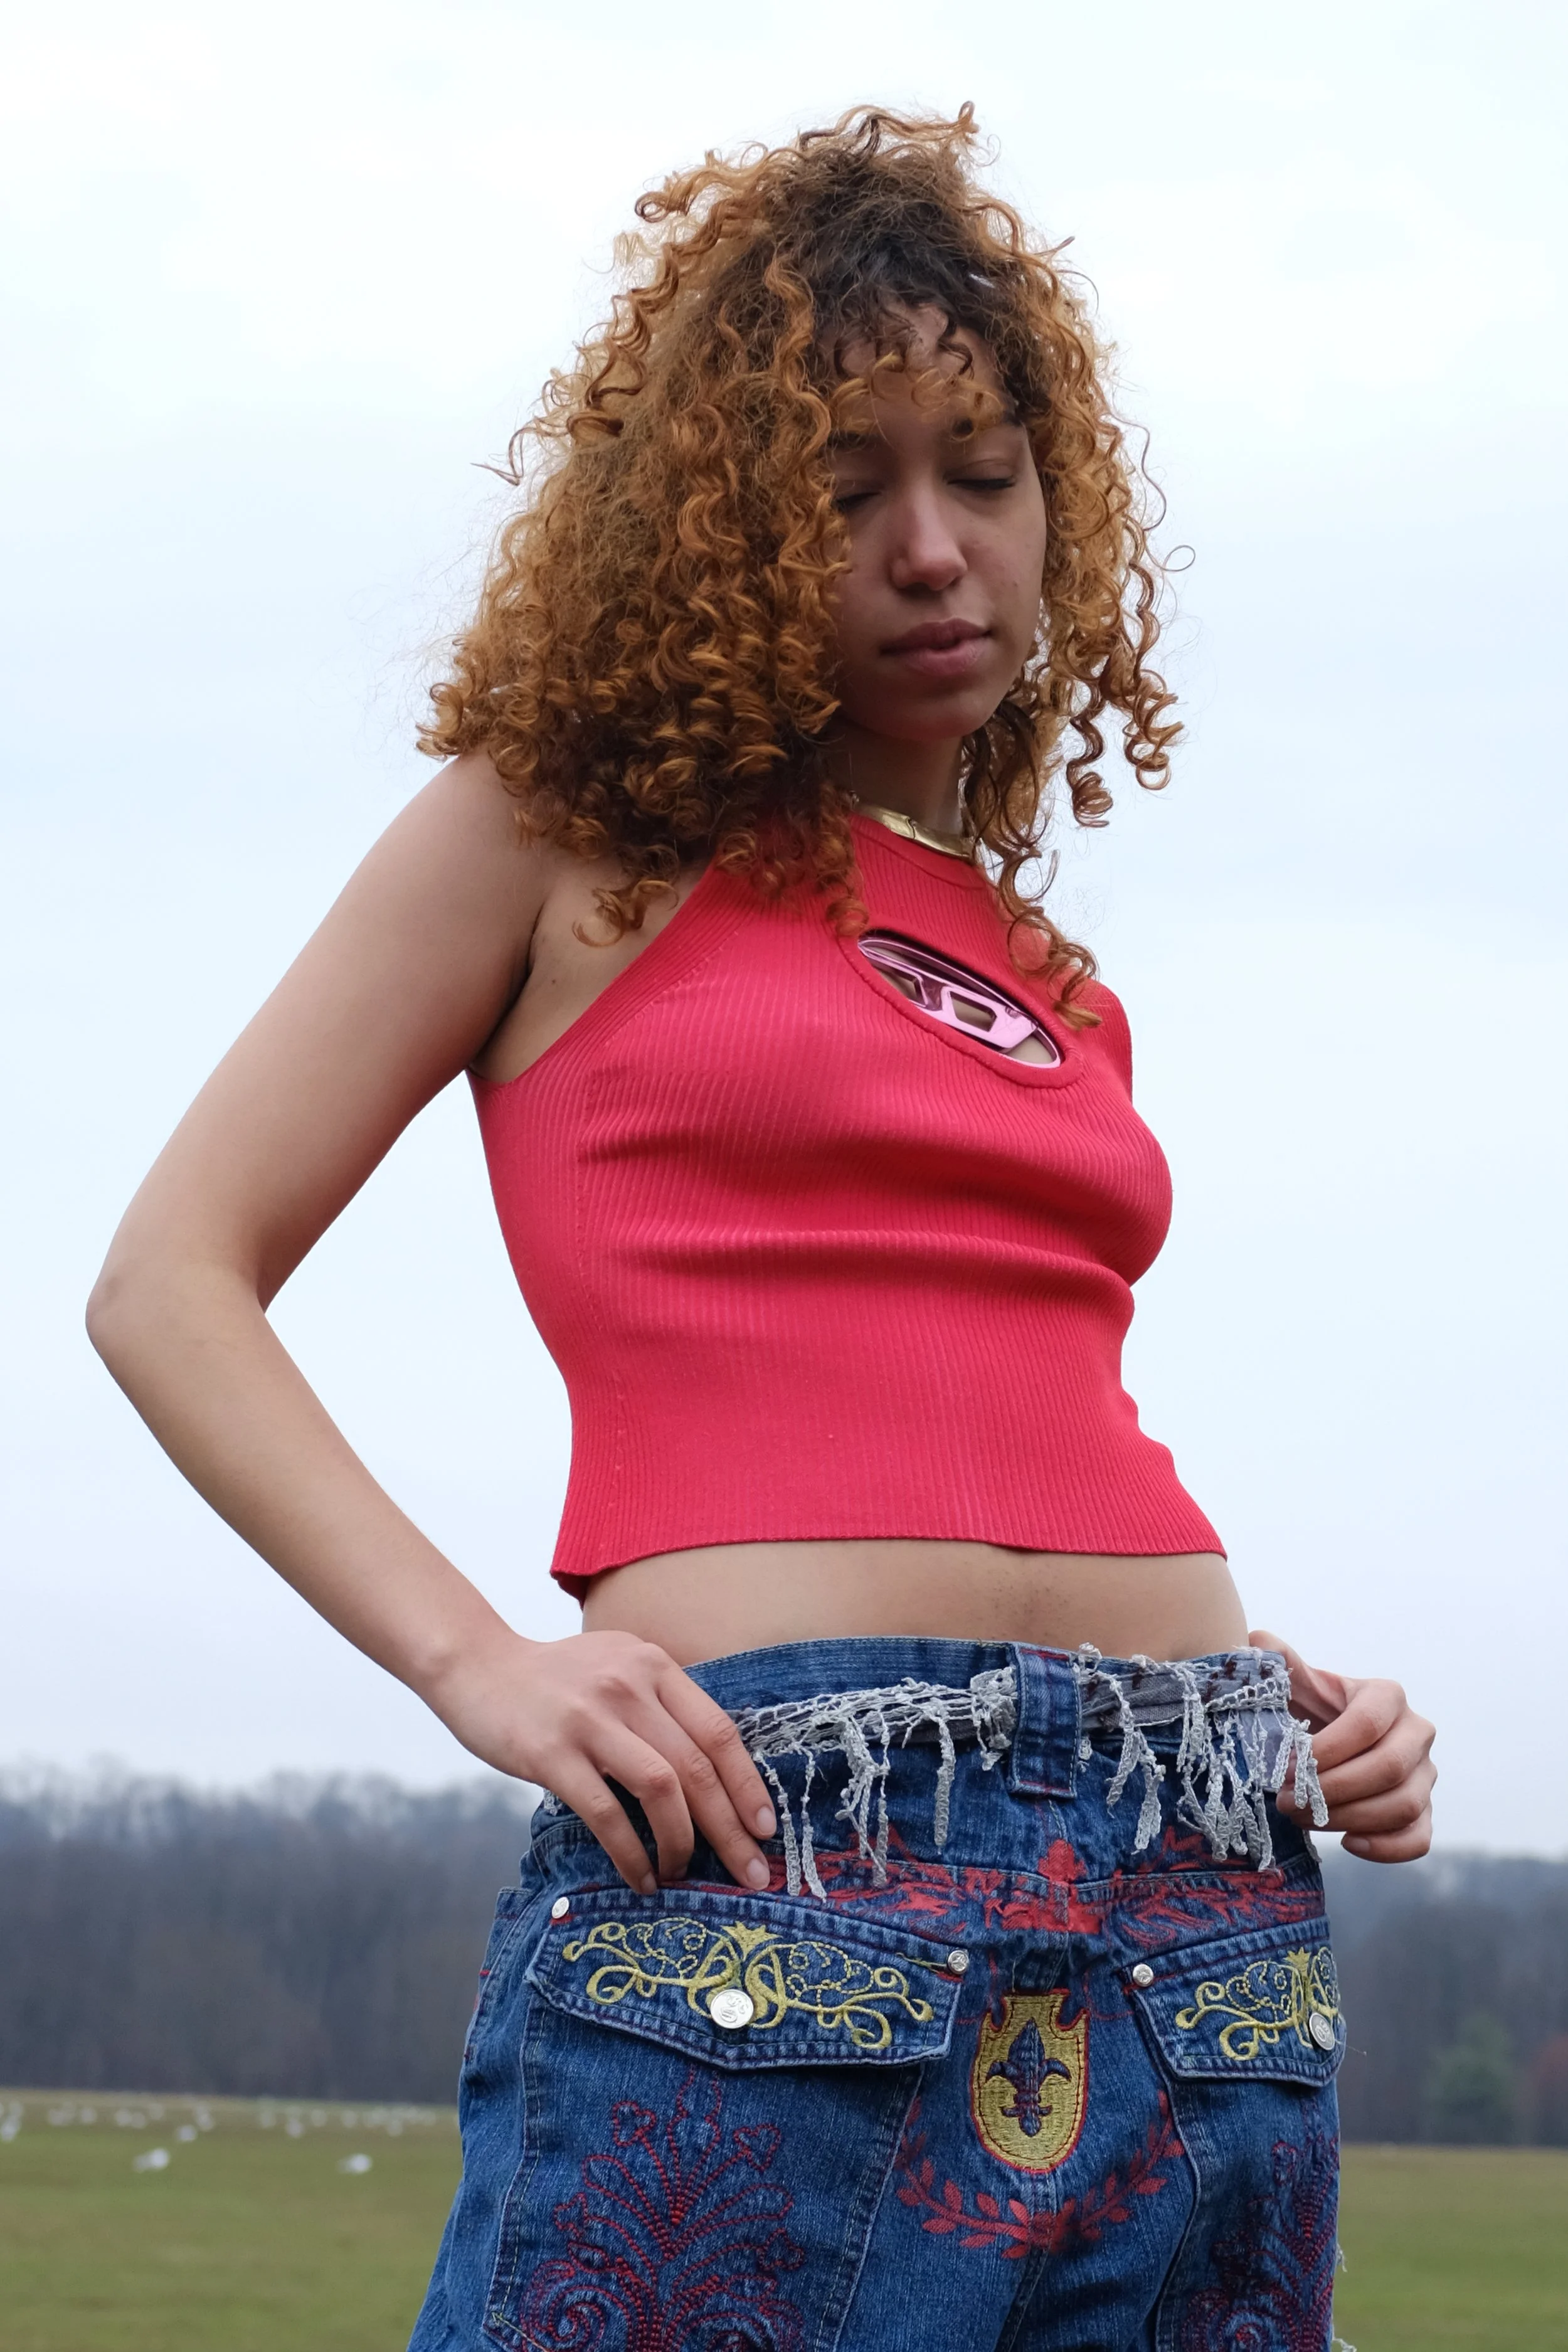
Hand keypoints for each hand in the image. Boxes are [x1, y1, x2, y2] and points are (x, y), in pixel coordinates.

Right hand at [423, 1627, 776, 1895]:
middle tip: (751, 1873)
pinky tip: (641, 1877)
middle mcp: (628, 1686)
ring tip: (682, 1872)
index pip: (717, 1731)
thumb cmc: (555, 1680)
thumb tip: (710, 1770)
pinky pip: (607, 1814)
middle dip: (731, 1827)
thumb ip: (660, 1703)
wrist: (477, 1666)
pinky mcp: (552, 1753)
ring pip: (662, 1788)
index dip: (747, 1784)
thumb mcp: (618, 1667)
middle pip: (697, 1765)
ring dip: (681, 1841)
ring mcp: (590, 1719)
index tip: (766, 1827)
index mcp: (653, 1666)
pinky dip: (631, 1852)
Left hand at [1249, 1628, 1435, 1863]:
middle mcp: (1417, 1733)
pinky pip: (1419, 1838)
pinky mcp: (1424, 1812)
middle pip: (1389, 1768)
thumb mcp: (1296, 1683)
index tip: (1286, 1766)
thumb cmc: (1310, 1710)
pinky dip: (1386, 1848)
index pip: (1366, 1724)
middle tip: (1286, 1800)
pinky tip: (1346, 1842)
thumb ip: (1278, 1662)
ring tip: (1301, 1818)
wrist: (1329, 1739)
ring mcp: (1426, 1775)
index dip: (1326, 1750)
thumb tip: (1256, 1641)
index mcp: (1387, 1695)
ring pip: (1404, 1805)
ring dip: (1348, 1818)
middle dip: (1333, 1789)